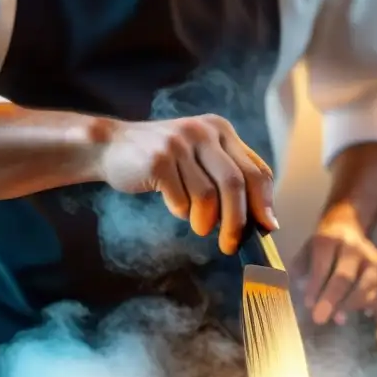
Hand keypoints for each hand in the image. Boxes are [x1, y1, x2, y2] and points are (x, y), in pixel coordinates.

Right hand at [97, 115, 277, 253]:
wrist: (110, 146)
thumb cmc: (161, 162)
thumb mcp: (199, 159)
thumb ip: (226, 179)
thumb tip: (262, 221)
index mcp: (221, 130)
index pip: (257, 170)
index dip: (265, 202)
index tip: (266, 228)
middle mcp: (204, 131)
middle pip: (236, 184)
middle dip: (238, 222)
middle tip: (231, 245)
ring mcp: (180, 143)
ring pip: (208, 196)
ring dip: (206, 221)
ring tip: (198, 226)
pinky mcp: (158, 159)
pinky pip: (181, 200)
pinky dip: (181, 212)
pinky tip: (174, 205)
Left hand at [294, 209, 376, 325]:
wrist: (347, 227)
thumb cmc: (323, 247)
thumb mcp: (306, 250)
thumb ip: (301, 271)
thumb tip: (303, 297)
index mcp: (331, 240)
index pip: (323, 264)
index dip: (315, 286)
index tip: (308, 304)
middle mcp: (355, 248)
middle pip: (346, 277)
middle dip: (332, 300)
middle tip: (319, 319)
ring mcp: (375, 260)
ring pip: (368, 287)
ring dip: (352, 306)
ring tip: (338, 318)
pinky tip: (365, 313)